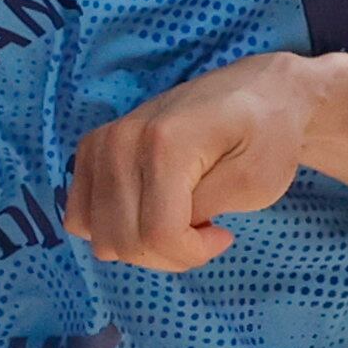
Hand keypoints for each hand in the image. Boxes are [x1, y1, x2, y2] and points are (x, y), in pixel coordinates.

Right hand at [66, 53, 311, 269]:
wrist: (257, 94)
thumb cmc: (266, 137)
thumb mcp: (255, 182)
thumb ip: (204, 209)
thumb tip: (162, 231)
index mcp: (164, 143)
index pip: (159, 234)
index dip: (193, 253)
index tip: (222, 236)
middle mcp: (121, 140)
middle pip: (125, 241)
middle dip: (169, 253)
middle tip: (203, 230)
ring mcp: (101, 143)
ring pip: (101, 237)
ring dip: (143, 245)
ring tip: (180, 219)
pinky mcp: (92, 150)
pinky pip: (81, 217)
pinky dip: (115, 229)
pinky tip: (150, 213)